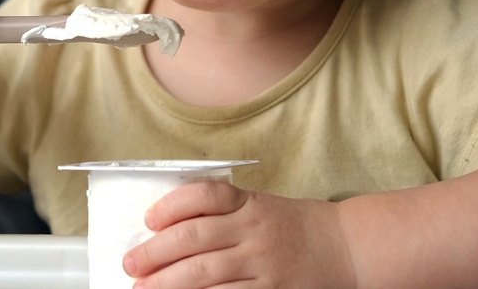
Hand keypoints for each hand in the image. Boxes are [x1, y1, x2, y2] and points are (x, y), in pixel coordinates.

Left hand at [123, 182, 356, 288]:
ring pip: (204, 275)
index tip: (149, 218)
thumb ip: (223, 214)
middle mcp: (255, 232)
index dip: (172, 205)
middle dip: (154, 253)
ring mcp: (263, 266)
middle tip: (130, 263)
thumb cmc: (296, 227)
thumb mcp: (261, 207)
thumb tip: (167, 229)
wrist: (346, 249)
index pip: (205, 196)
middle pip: (194, 239)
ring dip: (167, 284)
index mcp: (250, 204)